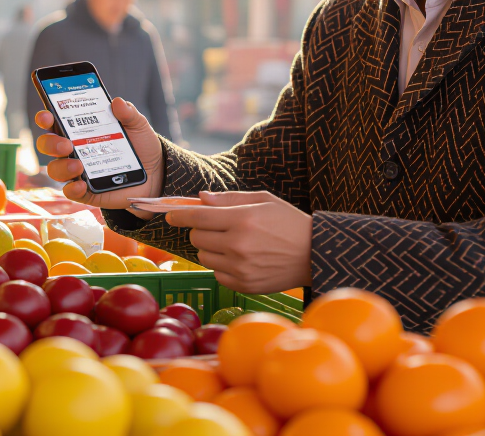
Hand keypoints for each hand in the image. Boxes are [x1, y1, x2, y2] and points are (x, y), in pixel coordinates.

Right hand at [34, 98, 163, 213]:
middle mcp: (73, 149)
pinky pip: (71, 191)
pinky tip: (82, 184)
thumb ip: (128, 113)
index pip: (54, 121)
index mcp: (80, 129)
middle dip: (51, 143)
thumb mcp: (137, 125)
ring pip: (56, 169)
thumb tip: (117, 102)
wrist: (156, 174)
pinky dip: (72, 188)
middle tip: (66, 144)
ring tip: (78, 165)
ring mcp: (78, 171)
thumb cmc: (140, 145)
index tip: (47, 116)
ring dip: (62, 167)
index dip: (46, 117)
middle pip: (48, 145)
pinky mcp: (86, 191)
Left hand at [164, 190, 312, 293]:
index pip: (197, 217)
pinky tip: (240, 258)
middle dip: (200, 229)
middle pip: (197, 237)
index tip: (170, 215)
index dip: (179, 215)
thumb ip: (228, 198)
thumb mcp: (262, 200)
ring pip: (203, 257)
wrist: (314, 253)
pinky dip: (222, 266)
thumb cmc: (288, 221)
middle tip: (216, 227)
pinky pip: (217, 274)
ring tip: (231, 243)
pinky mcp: (244, 285)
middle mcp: (238, 246)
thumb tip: (200, 198)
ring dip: (210, 248)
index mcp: (242, 220)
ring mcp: (240, 269)